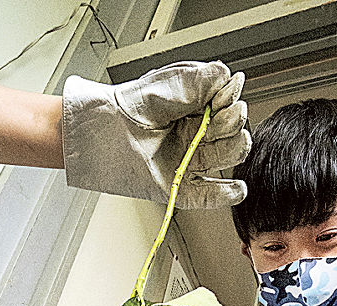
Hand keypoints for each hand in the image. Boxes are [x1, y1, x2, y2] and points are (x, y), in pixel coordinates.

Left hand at [62, 60, 249, 206]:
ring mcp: (188, 163)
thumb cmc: (127, 107)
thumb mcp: (166, 84)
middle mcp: (194, 137)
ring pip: (224, 160)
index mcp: (194, 111)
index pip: (227, 108)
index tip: (225, 98)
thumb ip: (200, 81)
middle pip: (231, 135)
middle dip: (232, 126)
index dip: (231, 103)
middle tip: (220, 118)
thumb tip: (229, 78)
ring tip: (226, 140)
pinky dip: (226, 195)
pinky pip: (209, 196)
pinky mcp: (179, 187)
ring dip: (233, 150)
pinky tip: (236, 190)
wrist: (100, 133)